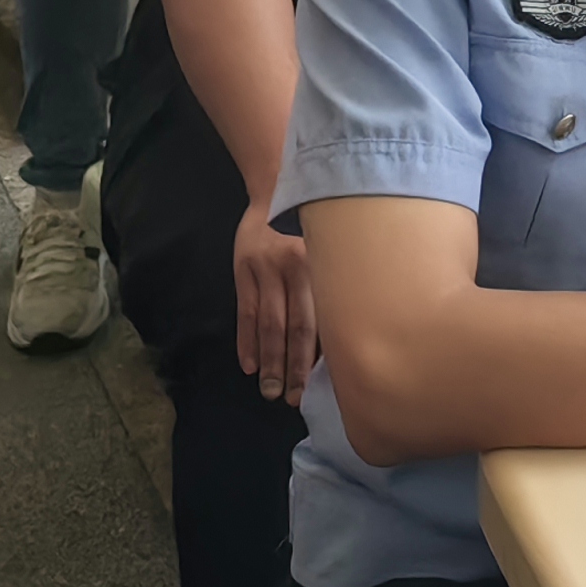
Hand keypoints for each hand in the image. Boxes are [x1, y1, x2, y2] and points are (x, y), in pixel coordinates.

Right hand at [235, 200, 316, 400]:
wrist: (277, 187)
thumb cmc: (313, 227)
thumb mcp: (328, 251)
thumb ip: (331, 287)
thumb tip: (342, 339)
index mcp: (321, 265)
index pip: (320, 319)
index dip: (320, 354)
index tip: (322, 384)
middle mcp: (294, 268)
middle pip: (293, 326)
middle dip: (293, 366)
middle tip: (292, 399)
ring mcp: (265, 269)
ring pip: (267, 324)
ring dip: (268, 360)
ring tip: (270, 390)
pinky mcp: (243, 270)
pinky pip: (245, 312)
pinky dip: (245, 341)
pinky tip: (248, 365)